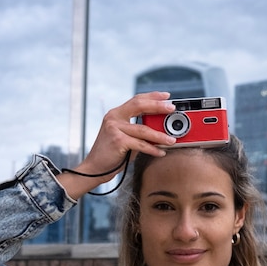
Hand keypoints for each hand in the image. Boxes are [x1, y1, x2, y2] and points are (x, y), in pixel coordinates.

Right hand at [58, 92, 176, 198]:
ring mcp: (114, 128)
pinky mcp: (118, 141)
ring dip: (160, 135)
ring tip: (172, 140)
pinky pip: (141, 144)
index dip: (152, 96)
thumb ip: (139, 132)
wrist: (94, 169)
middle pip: (139, 106)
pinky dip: (152, 149)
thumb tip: (160, 130)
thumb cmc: (111, 155)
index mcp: (115, 114)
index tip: (167, 96)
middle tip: (172, 108)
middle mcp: (114, 118)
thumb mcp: (125, 138)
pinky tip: (160, 152)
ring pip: (143, 129)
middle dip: (158, 106)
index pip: (136, 100)